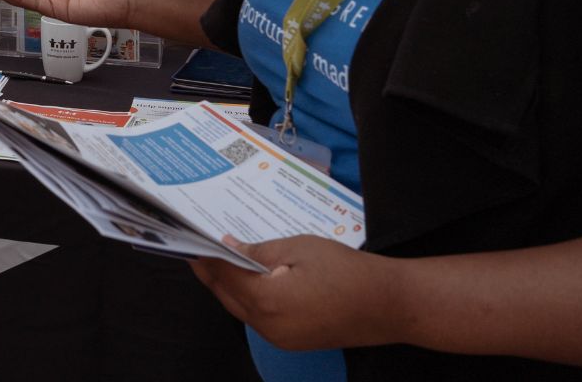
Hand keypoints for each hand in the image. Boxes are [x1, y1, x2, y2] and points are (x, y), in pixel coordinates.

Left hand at [190, 235, 407, 351]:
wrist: (390, 305)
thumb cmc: (347, 271)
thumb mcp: (299, 248)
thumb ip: (259, 250)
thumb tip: (229, 247)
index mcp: (266, 300)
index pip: (223, 276)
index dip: (205, 257)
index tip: (191, 240)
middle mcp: (268, 326)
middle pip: (227, 296)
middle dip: (211, 273)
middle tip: (198, 249)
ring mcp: (280, 339)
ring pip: (242, 310)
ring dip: (229, 287)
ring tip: (221, 260)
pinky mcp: (293, 342)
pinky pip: (259, 319)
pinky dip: (249, 299)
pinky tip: (250, 280)